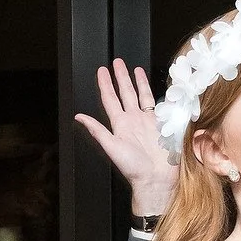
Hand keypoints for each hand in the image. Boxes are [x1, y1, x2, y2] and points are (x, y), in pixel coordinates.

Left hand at [73, 59, 176, 215]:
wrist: (156, 178)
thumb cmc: (133, 168)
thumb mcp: (112, 147)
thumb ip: (97, 130)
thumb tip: (79, 117)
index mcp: (119, 125)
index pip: (110, 99)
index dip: (105, 84)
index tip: (101, 71)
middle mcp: (132, 121)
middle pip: (125, 93)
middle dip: (120, 77)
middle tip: (116, 62)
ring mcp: (146, 122)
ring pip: (140, 96)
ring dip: (136, 82)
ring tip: (132, 68)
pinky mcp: (160, 125)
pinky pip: (156, 105)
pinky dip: (153, 95)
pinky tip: (151, 85)